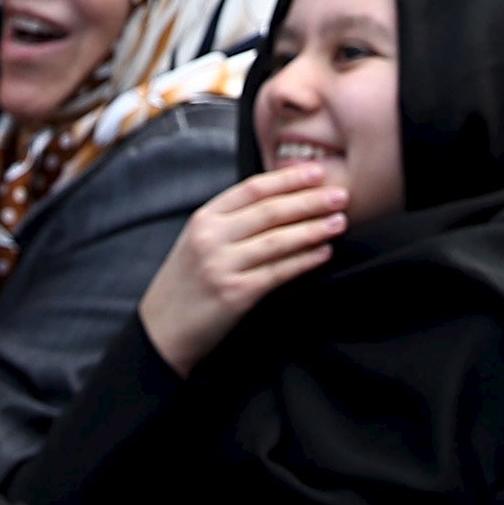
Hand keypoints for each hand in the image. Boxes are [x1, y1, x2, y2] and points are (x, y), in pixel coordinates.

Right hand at [138, 164, 346, 375]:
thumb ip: (230, 222)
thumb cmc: (186, 285)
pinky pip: (278, 272)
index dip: (287, 179)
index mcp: (203, 219)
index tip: (316, 172)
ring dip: (313, 229)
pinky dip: (304, 260)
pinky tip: (323, 253)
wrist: (162, 331)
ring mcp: (221, 265)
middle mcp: (210, 238)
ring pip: (278, 240)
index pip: (252, 188)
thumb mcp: (197, 242)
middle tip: (340, 195)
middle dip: (310, 200)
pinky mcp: (234, 294)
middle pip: (270, 211)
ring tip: (339, 222)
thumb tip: (281, 201)